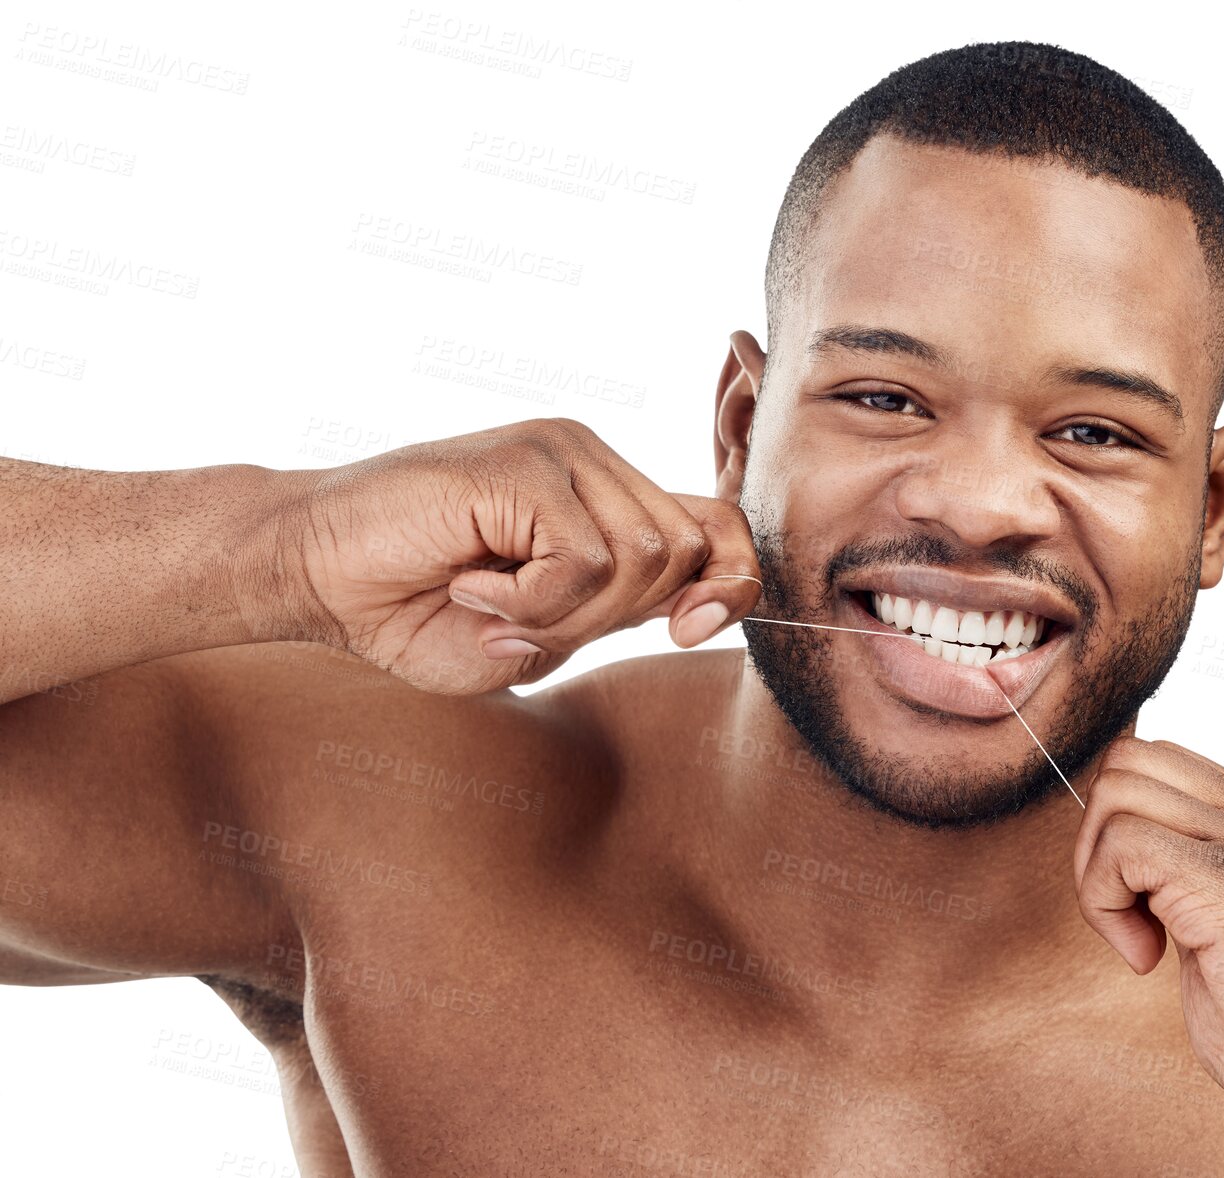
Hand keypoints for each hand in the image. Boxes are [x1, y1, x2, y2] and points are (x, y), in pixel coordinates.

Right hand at [264, 418, 760, 693]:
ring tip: (487, 601)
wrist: (309, 571)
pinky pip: (585, 558)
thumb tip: (690, 610)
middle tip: (521, 620)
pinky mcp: (527, 461)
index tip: (693, 630)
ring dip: (567, 612)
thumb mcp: (532, 641)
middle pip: (684, 552)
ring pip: (643, 555)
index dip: (733, 580)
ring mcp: (563, 452)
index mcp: (604, 499)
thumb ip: (610, 622)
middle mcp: (593, 462)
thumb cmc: (409, 609)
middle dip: (615, 617)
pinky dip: (531, 601)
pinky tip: (470, 587)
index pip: (718, 526)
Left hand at [1073, 737, 1223, 1140]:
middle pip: (1129, 761)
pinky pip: (1124, 844)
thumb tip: (1118, 858)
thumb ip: (1192, 878)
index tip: (1136, 901)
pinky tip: (1145, 958)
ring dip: (1097, 874)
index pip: (1159, 761)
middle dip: (1095, 838)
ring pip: (1117, 793)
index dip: (1118, 825)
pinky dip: (1105, 904)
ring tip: (1138, 939)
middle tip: (1124, 916)